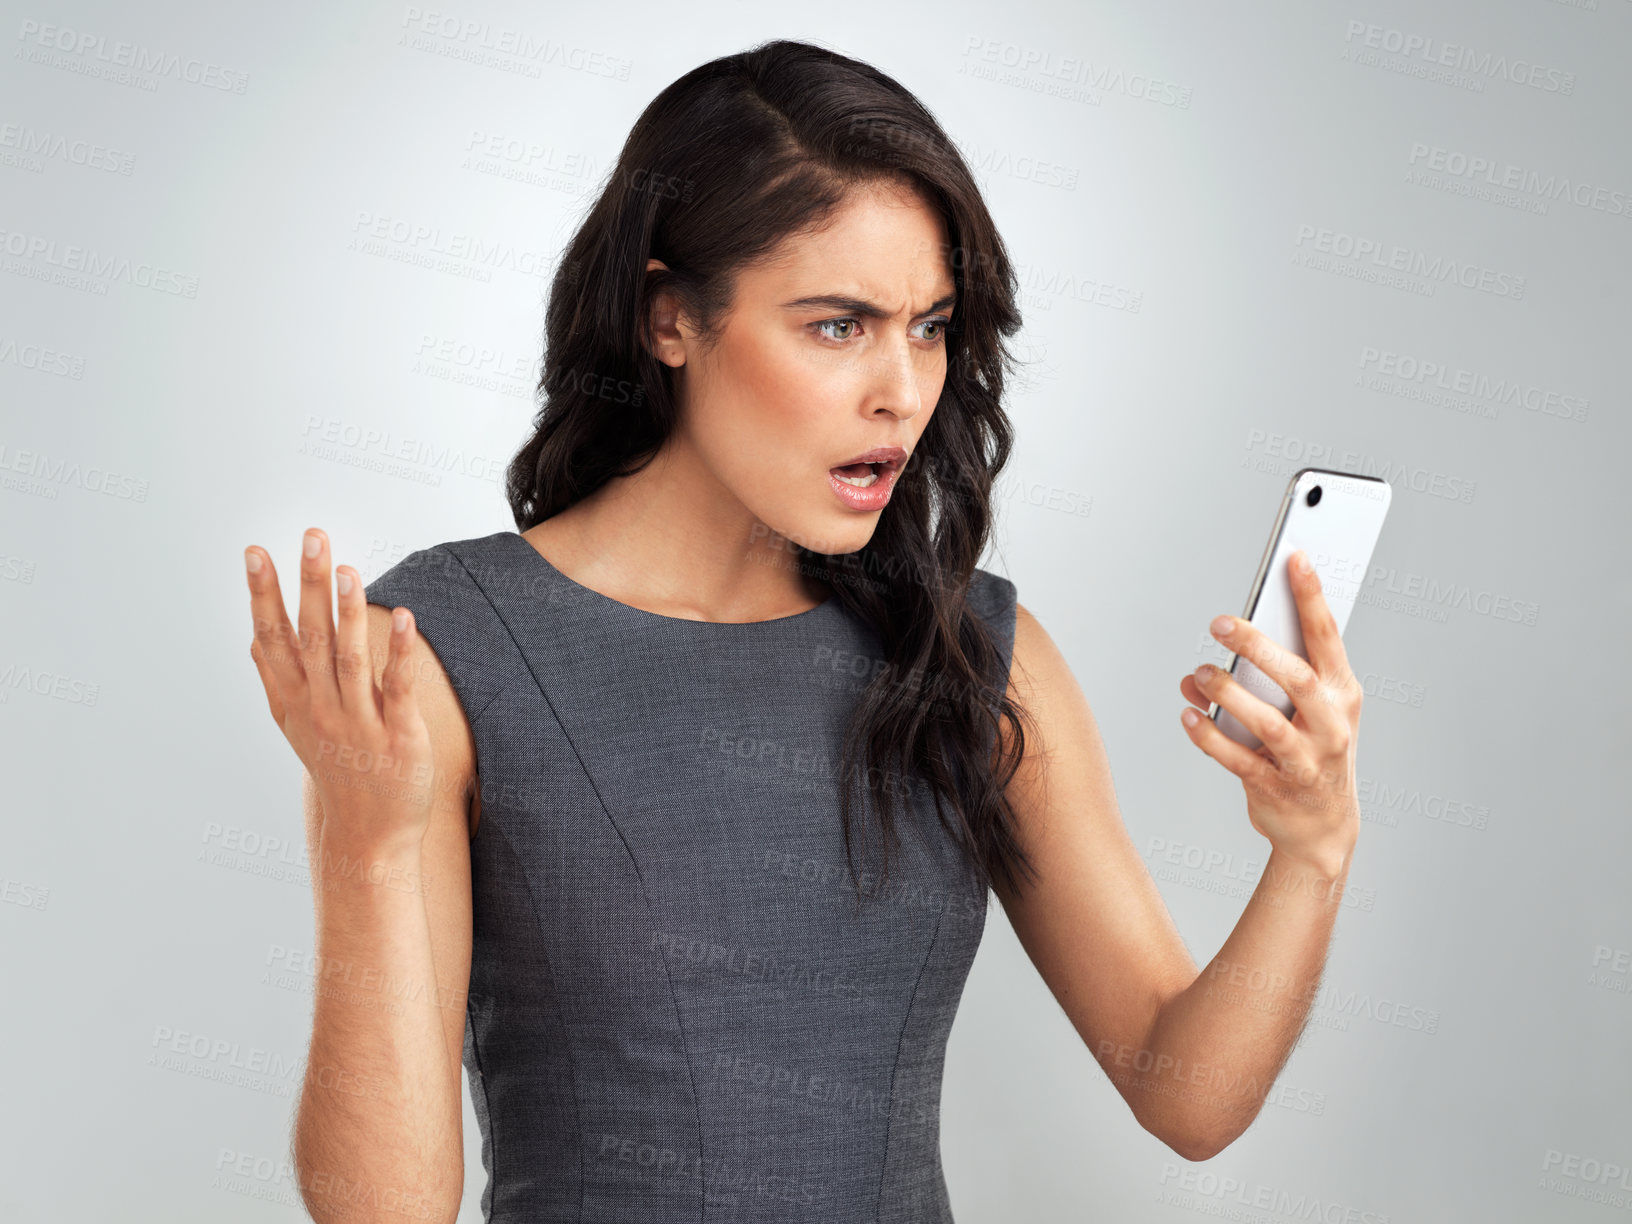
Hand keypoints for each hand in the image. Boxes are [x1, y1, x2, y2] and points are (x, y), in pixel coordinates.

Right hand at [244, 528, 436, 852]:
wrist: (368, 835)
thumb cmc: (336, 770)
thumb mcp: (296, 725)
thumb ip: (277, 679)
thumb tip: (254, 637)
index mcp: (295, 700)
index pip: (273, 638)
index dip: (263, 595)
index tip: (255, 552)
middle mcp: (320, 708)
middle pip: (311, 638)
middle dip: (309, 586)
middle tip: (311, 537)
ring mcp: (358, 722)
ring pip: (349, 659)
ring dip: (349, 613)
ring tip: (349, 569)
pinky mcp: (397, 736)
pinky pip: (397, 687)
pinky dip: (398, 652)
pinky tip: (405, 618)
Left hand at [1178, 550, 1361, 872]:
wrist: (1323, 830)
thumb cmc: (1312, 753)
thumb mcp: (1308, 712)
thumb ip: (1267, 679)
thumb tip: (1210, 661)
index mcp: (1341, 694)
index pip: (1327, 637)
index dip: (1312, 597)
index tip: (1295, 557)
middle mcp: (1330, 724)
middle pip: (1295, 676)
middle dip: (1257, 646)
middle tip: (1221, 622)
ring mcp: (1306, 760)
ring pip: (1266, 721)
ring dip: (1228, 694)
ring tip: (1199, 675)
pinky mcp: (1276, 788)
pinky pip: (1238, 759)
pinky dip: (1210, 737)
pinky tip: (1189, 717)